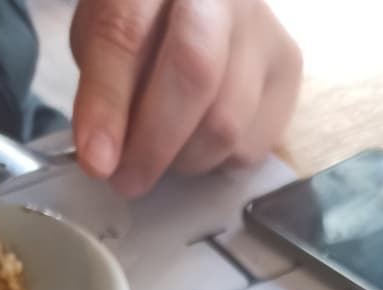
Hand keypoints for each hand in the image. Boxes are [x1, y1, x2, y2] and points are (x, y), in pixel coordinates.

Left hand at [70, 0, 301, 196]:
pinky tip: (200, 140)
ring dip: (185, 158)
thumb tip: (102, 159)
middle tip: (127, 180)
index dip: (108, 103)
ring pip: (228, 123)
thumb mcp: (103, 31)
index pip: (127, 34)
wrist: (201, 2)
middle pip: (195, 74)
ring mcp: (265, 29)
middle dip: (154, 144)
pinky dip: (219, 160)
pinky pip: (253, 143)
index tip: (95, 161)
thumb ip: (100, 85)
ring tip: (162, 152)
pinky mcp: (288, 68)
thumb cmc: (145, 16)